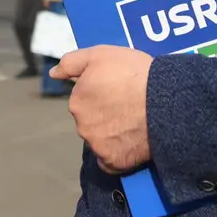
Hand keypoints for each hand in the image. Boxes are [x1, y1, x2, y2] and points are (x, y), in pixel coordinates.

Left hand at [52, 45, 152, 173]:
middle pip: (91, 119)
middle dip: (105, 113)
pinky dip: (118, 153)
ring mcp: (96, 146)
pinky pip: (110, 160)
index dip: (102, 91)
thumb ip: (72, 62)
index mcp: (77, 100)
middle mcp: (81, 125)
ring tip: (135, 120)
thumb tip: (53, 73)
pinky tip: (132, 140)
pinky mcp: (112, 162)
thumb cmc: (135, 74)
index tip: (119, 88)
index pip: (84, 98)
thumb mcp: (101, 54)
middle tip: (129, 104)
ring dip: (112, 132)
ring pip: (100, 139)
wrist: (163, 103)